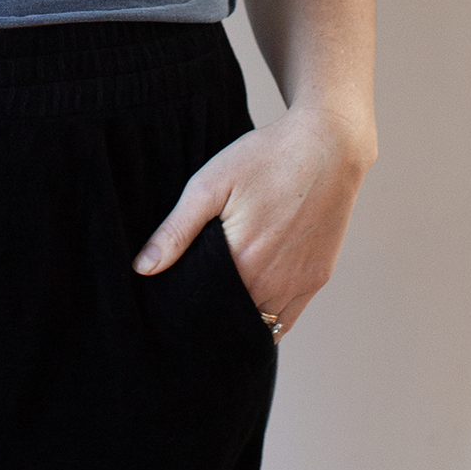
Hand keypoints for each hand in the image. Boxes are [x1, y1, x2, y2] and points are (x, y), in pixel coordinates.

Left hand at [131, 106, 374, 337]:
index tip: (173, 303)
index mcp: (243, 263)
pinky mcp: (319, 278)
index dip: (187, 309)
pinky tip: (250, 299)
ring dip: (241, 318)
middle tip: (193, 301)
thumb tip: (142, 269)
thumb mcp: (211, 184)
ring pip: (261, 324)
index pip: (205, 309)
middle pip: (233, 319)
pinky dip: (268, 316)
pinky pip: (288, 317)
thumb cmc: (265, 158)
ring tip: (219, 301)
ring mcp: (300, 284)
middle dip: (211, 315)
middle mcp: (273, 283)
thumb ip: (176, 230)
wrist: (328, 146)